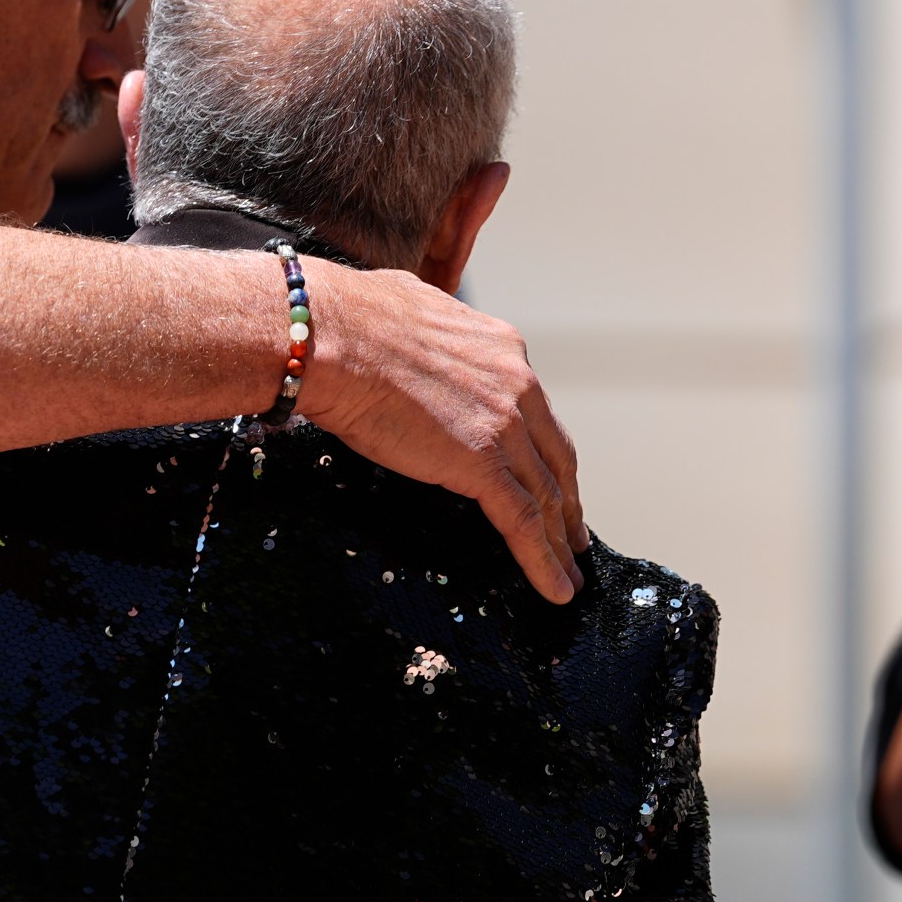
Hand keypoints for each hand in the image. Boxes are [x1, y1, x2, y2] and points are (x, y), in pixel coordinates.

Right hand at [297, 265, 585, 602]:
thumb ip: (430, 335)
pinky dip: (543, 561)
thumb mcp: (410, 311)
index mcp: (500, 349)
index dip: (542, 448)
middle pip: (554, 455)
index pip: (533, 409)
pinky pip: (523, 522)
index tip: (546, 473)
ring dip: (561, 540)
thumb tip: (412, 335)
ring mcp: (504, 426)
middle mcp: (516, 383)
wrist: (329, 338)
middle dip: (566, 499)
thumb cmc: (346, 321)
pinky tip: (555, 589)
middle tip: (572, 534)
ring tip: (569, 573)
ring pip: (546, 494)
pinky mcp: (482, 464)